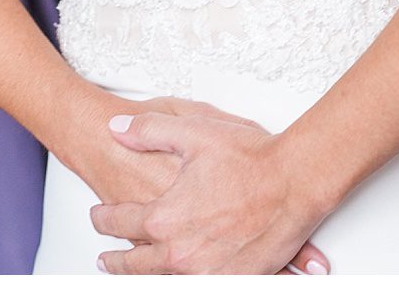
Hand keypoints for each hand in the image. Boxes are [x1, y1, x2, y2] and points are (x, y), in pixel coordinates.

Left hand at [90, 103, 332, 274]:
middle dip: (116, 260)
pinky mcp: (234, 279)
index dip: (104, 218)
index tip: (99, 216)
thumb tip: (116, 128)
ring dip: (143, 277)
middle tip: (106, 259)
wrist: (298, 180)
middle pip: (135, 262)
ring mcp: (206, 271)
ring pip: (162, 280)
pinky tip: (183, 278)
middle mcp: (180, 251)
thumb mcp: (194, 131)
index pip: (120, 221)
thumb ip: (149, 130)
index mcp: (164, 217)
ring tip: (135, 274)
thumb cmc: (253, 158)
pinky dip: (185, 281)